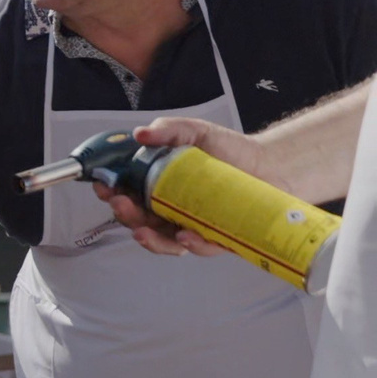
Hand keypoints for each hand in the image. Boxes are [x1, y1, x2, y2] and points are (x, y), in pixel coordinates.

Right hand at [93, 116, 251, 258]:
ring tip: (141, 231)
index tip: (104, 186)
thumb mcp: (196, 133)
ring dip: (148, 239)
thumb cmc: (232, 150)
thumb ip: (169, 130)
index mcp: (158, 183)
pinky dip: (188, 244)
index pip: (125, 191)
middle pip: (137, 218)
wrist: (273, 166)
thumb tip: (141, 133)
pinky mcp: (214, 238)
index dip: (110, 190)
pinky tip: (185, 236)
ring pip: (161, 240)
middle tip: (120, 204)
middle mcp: (169, 207)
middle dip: (124, 215)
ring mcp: (189, 225)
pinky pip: (197, 247)